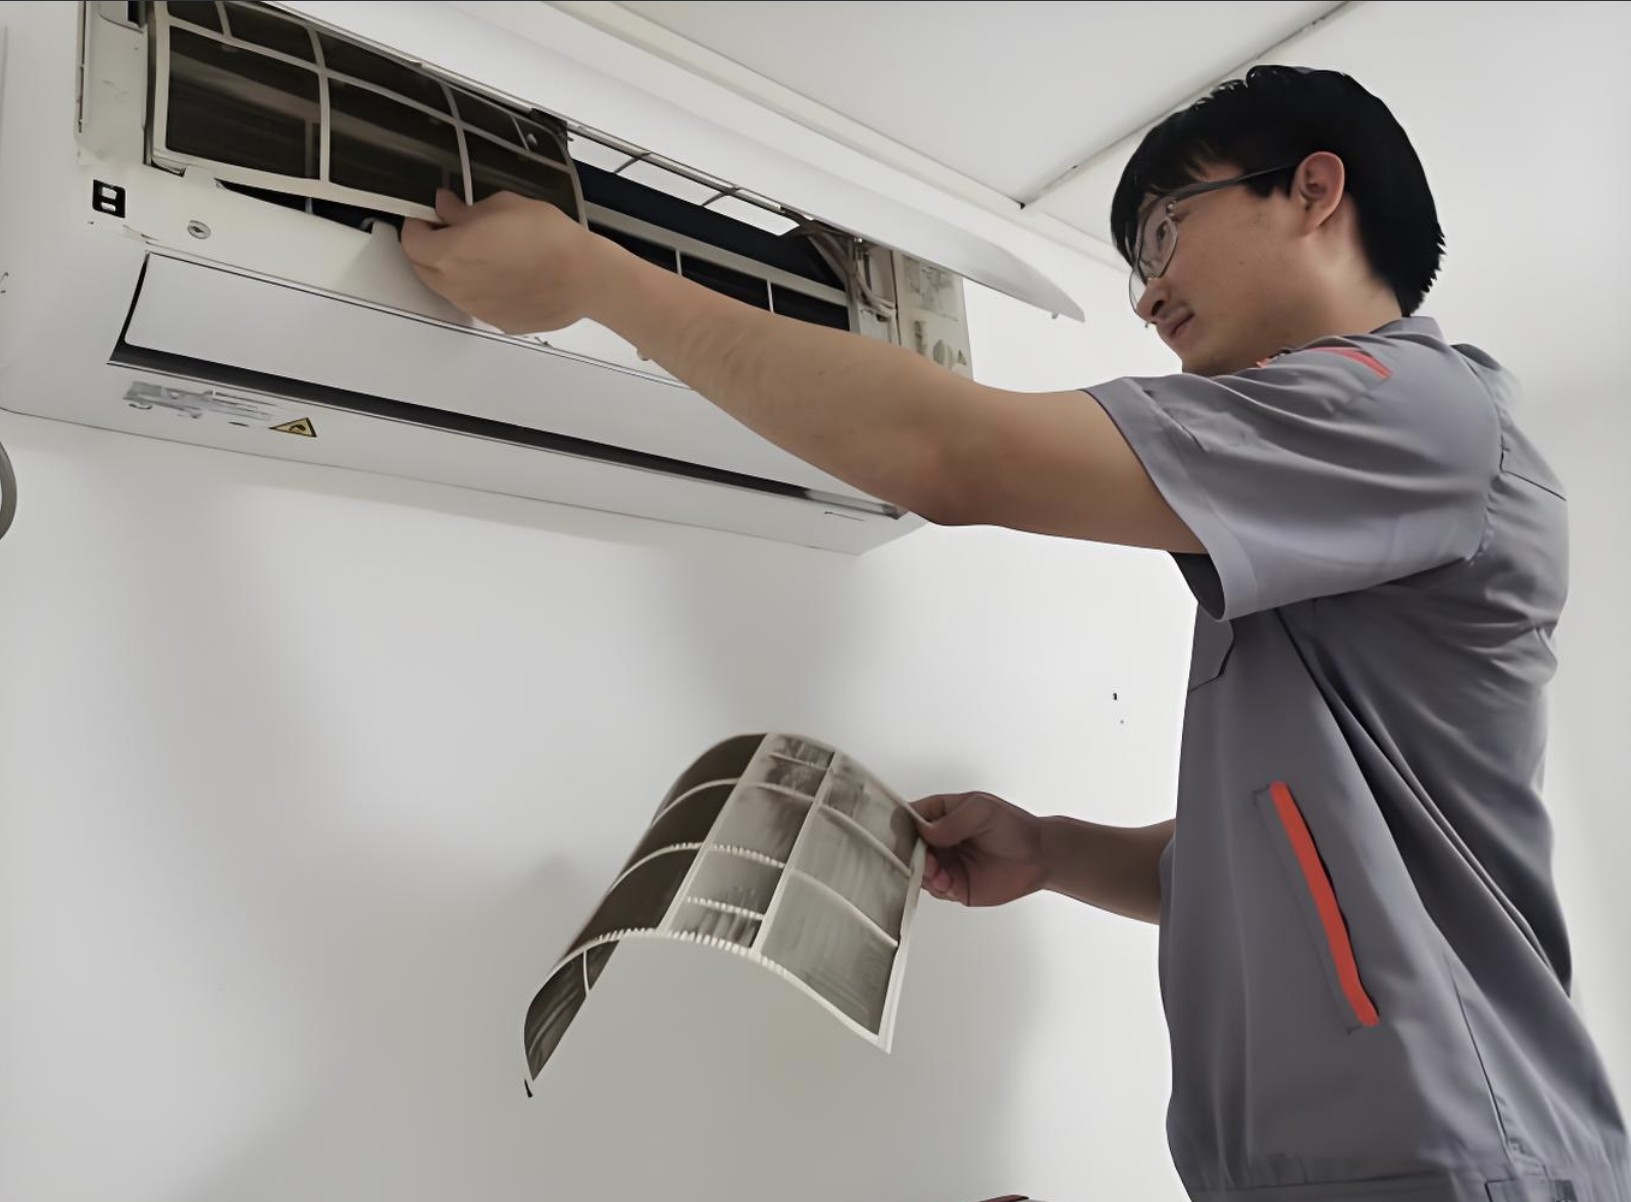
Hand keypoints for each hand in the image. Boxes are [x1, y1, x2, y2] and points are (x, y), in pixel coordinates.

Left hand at [400, 189, 611, 334]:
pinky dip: (479, 289)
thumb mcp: (502, 206)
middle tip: (449, 232)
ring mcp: (476, 307)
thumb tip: (448, 208)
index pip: (410, 240)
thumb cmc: (550, 241)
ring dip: (453, 270)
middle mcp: (457, 285)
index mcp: (450, 253)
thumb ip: (464, 210)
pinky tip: (503, 274)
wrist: (584, 276)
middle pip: (423, 268)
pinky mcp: (496, 320)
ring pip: (448, 288)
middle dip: (429, 249)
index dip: (417, 224)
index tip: (427, 216)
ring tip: (482, 253)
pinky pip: (475, 302)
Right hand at [910, 792, 1047, 906]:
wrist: (1040, 857)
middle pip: (909, 848)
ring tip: (938, 871)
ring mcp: (946, 864)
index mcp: (942, 815)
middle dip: (911, 854)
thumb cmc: (1015, 827)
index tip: (903, 835)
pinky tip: (947, 883)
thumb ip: (953, 820)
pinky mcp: (956, 886)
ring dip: (924, 873)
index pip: (911, 818)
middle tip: (923, 858)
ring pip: (920, 871)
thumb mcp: (983, 810)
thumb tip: (926, 831)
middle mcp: (940, 840)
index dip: (902, 827)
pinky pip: (936, 889)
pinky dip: (938, 887)